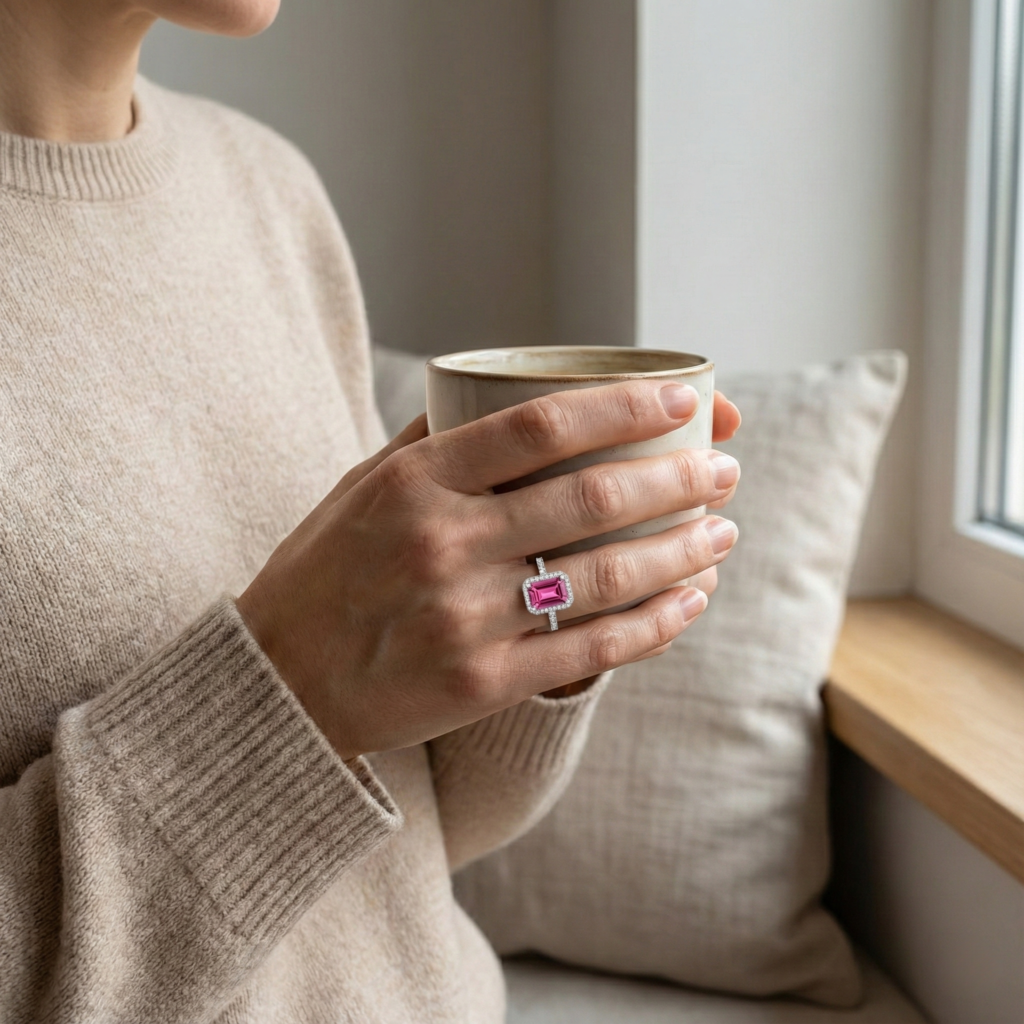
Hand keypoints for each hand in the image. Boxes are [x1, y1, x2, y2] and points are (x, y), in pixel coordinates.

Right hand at [236, 382, 740, 759]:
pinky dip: (655, 623)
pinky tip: (692, 600)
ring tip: (722, 531)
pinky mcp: (483, 682)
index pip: (541, 424)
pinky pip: (592, 649)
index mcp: (415, 481)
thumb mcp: (360, 486)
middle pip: (593, 496)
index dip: (627, 404)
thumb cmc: (325, 573)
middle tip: (723, 468)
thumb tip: (507, 389)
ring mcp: (466, 617)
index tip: (685, 396)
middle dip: (679, 476)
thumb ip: (432, 439)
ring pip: (606, 574)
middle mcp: (444, 542)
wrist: (280, 685)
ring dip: (682, 548)